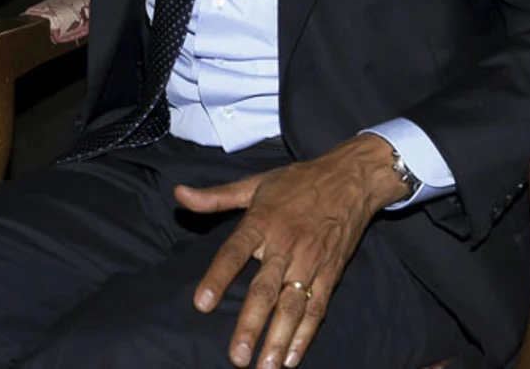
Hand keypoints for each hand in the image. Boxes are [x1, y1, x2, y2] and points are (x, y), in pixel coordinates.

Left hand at [175, 134, 409, 368]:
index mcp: (261, 222)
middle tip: (237, 356)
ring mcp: (310, 263)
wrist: (350, 179)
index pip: (234, 253)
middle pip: (265, 290)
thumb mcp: (254, 184)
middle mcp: (285, 246)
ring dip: (278, 338)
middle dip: (251, 325)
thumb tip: (179, 194)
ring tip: (264, 366)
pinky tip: (291, 357)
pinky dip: (305, 334)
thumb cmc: (297, 182)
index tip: (202, 304)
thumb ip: (215, 197)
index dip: (218, 278)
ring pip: (292, 306)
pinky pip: (317, 308)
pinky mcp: (330, 275)